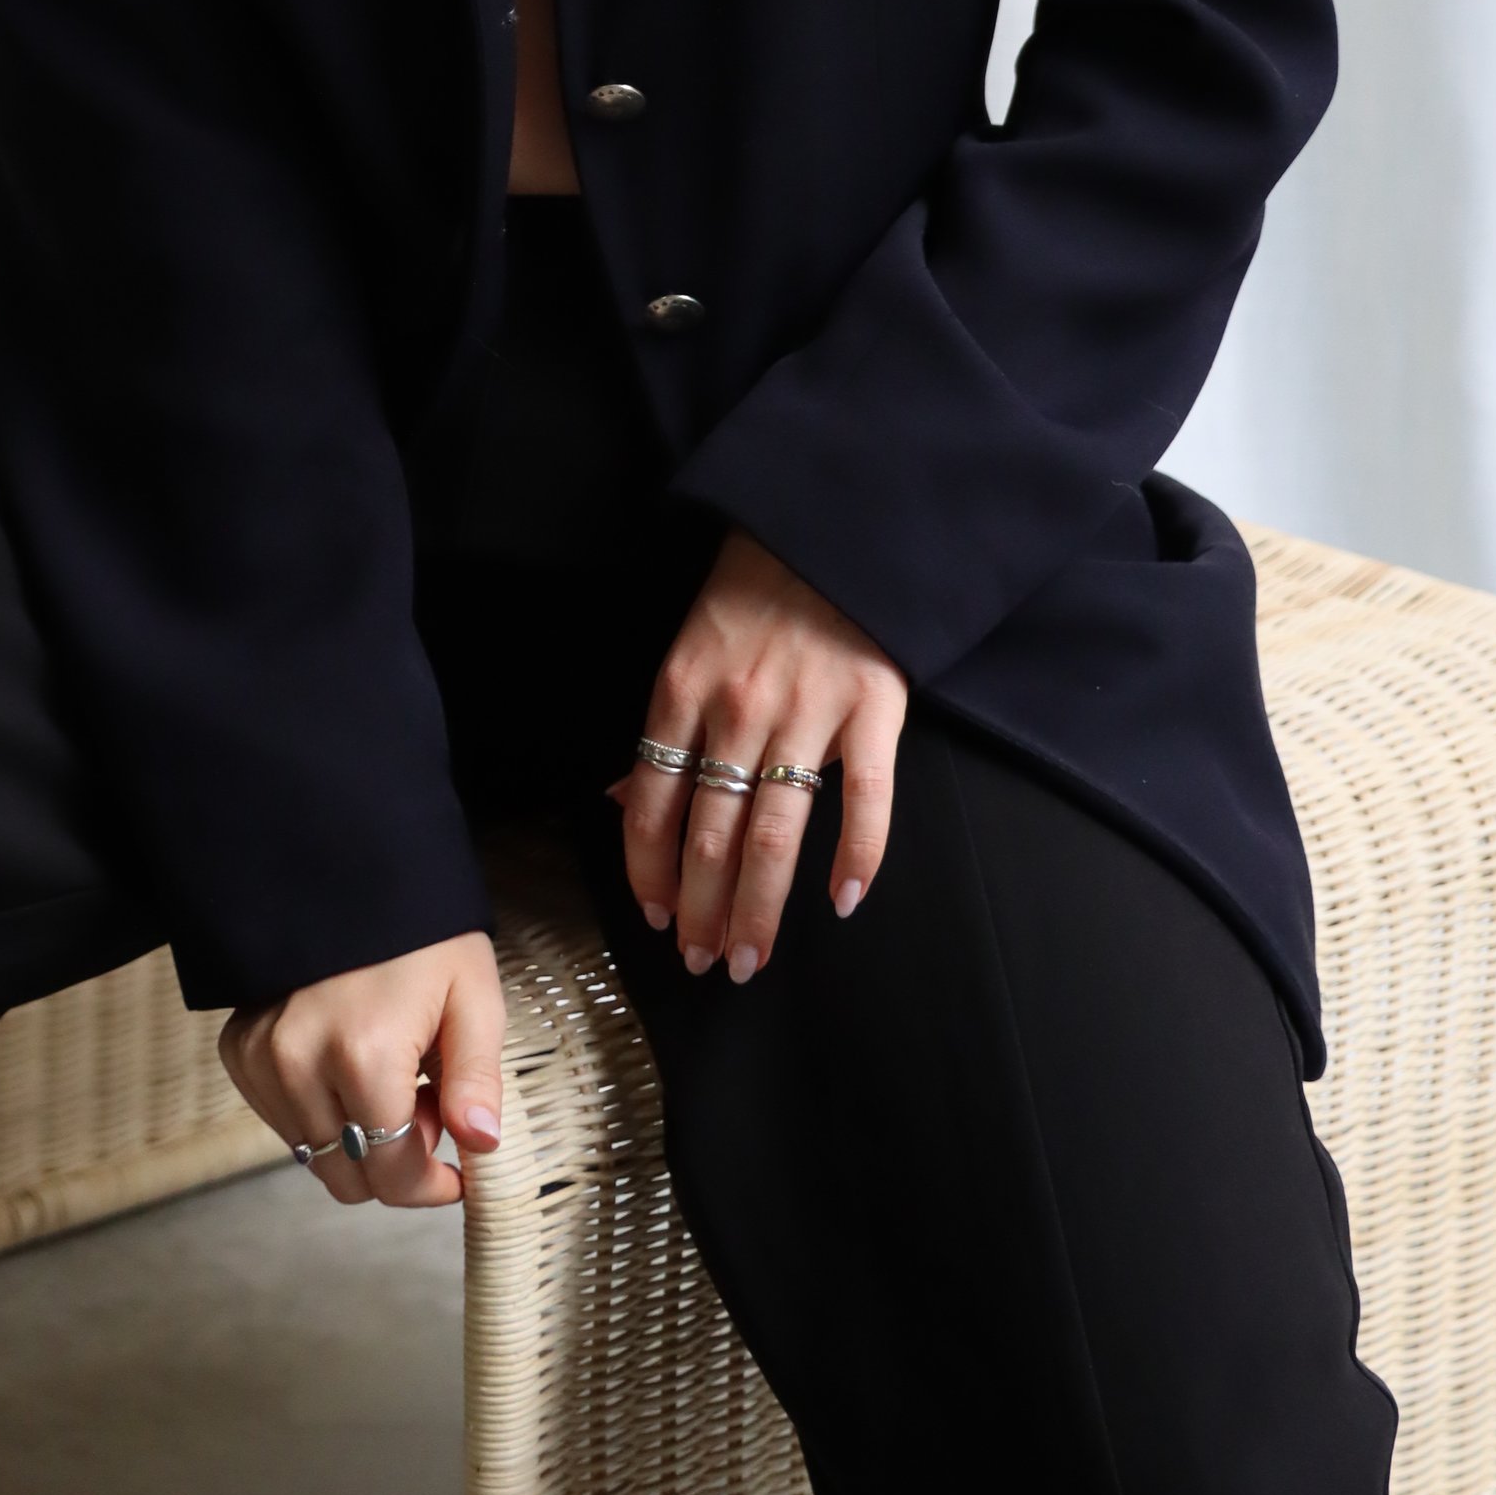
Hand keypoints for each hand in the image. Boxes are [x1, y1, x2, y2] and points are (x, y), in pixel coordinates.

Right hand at [219, 928, 504, 1209]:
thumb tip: (480, 1145)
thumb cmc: (422, 934)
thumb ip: (476, 1080)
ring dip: (358, 1138)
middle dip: (396, 1161)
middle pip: (348, 1177)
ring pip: (315, 1156)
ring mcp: (260, 1059)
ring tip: (391, 1077)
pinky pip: (284, 1123)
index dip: (431, 1186)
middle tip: (427, 1103)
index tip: (457, 1173)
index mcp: (363, 1054)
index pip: (392, 1173)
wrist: (350, 871)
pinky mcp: (239, 1051)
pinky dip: (321, 1114)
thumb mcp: (473, 997)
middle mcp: (299, 1063)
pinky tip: (348, 1067)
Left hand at [617, 530, 906, 982]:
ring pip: (775, 832)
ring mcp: (808, 711)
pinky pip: (867, 796)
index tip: (659, 923)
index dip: (651, 874)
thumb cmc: (750, 596)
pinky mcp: (873, 707)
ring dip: (760, 907)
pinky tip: (844, 900)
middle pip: (711, 834)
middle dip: (703, 911)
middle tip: (705, 964)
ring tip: (751, 958)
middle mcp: (738, 709)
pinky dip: (858, 855)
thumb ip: (661, 731)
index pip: (652, 806)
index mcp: (681, 693)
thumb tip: (622, 803)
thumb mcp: (685, 650)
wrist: (828, 529)